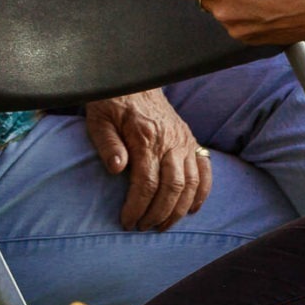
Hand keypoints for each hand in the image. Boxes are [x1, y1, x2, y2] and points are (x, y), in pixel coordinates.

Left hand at [85, 88, 211, 229]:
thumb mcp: (99, 120)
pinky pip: (205, 170)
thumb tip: (117, 170)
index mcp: (145, 137)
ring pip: (191, 184)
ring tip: (162, 225)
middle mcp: (170, 141)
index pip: (146, 183)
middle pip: (172, 189)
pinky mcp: (191, 140)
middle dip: (158, 214)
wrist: (135, 77)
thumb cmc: (112, 101)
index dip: (137, 208)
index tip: (127, 222)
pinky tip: (191, 210)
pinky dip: (202, 193)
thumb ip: (108, 145)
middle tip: (143, 227)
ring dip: (178, 210)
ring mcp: (184, 141)